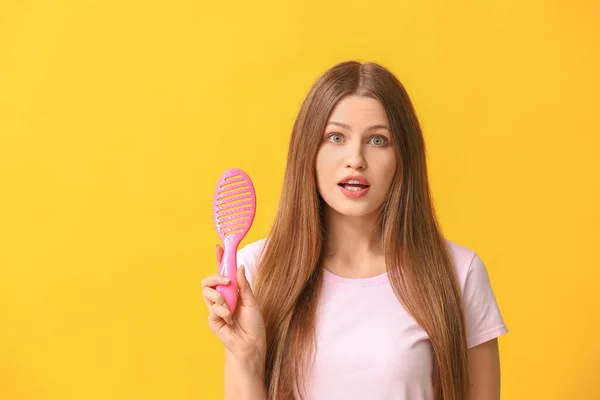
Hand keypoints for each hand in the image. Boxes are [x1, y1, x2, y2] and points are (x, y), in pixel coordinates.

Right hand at [202, 244, 266, 361]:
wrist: (251, 345)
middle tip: (226, 281)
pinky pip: (212, 308)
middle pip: (209, 280)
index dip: (220, 260)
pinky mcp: (212, 319)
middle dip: (215, 276)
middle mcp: (222, 298)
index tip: (219, 247)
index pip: (223, 273)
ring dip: (220, 297)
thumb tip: (239, 267)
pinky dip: (223, 311)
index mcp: (232, 292)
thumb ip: (243, 285)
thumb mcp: (251, 301)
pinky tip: (229, 320)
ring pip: (207, 291)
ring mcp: (215, 308)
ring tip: (230, 308)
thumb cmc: (253, 325)